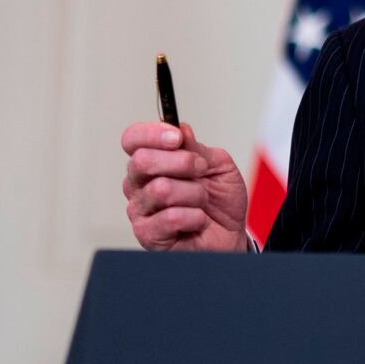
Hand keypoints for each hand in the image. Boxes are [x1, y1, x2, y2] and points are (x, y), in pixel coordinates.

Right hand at [120, 121, 248, 250]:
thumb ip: (197, 148)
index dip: (151, 134)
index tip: (177, 137)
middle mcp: (139, 184)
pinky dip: (194, 217)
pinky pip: (170, 217)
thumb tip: (180, 128)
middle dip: (181, 162)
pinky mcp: (147, 234)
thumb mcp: (218, 165)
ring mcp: (140, 210)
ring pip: (161, 189)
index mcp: (151, 161)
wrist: (231, 235)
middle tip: (201, 169)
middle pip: (141, 160)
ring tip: (202, 201)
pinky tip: (198, 220)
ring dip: (194, 193)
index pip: (133, 139)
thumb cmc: (220, 201)